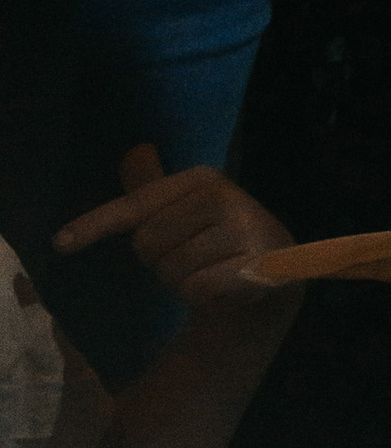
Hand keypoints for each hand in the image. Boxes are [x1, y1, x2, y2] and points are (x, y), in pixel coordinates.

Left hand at [56, 147, 296, 314]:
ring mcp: (243, 231)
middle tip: (188, 258)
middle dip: (159, 260)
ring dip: (180, 281)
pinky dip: (199, 296)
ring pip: (171, 271)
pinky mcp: (255, 267)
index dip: (95, 224)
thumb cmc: (215, 238)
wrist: (274, 271)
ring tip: (207, 272)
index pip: (137, 205)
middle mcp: (224, 198)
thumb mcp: (186, 208)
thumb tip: (134, 151)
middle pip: (148, 243)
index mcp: (203, 179)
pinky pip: (196, 290)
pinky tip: (219, 288)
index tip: (60, 243)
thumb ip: (153, 187)